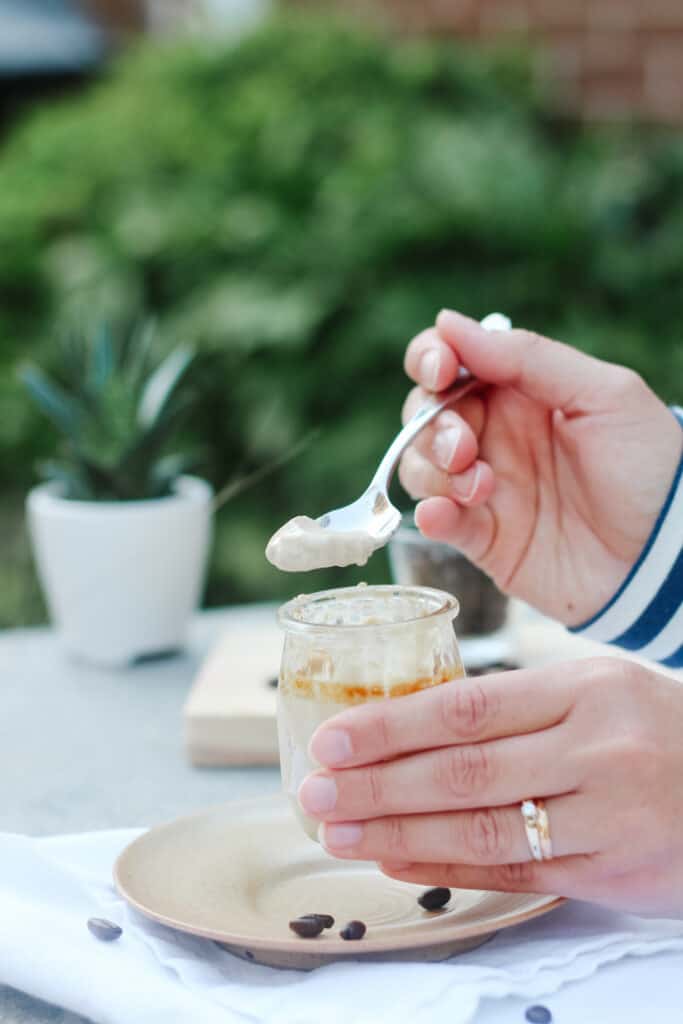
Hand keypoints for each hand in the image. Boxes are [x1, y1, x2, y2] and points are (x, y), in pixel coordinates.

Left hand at [298, 659, 682, 916]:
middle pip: (463, 771)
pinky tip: (400, 863)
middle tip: (315, 791)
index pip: (466, 708)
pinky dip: (449, 868)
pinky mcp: (612, 871)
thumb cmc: (655, 728)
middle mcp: (595, 749)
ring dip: (400, 834)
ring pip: (482, 828)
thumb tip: (412, 725)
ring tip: (340, 831)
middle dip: (378, 784)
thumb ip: (519, 707)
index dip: (390, 726)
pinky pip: (514, 874)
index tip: (332, 738)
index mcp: (584, 688)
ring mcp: (608, 816)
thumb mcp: (597, 690)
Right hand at [400, 310, 681, 624]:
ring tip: (479, 487)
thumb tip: (448, 323)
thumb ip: (528, 358)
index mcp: (522, 393)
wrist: (669, 557)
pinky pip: (437, 520)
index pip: (452, 362)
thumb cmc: (651, 467)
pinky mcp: (485, 539)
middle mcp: (497, 436)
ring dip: (433, 469)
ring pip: (420, 465)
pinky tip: (443, 514)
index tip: (440, 371)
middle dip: (433, 423)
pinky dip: (430, 514)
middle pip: (425, 413)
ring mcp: (487, 488)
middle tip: (465, 447)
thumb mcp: (604, 396)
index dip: (430, 359)